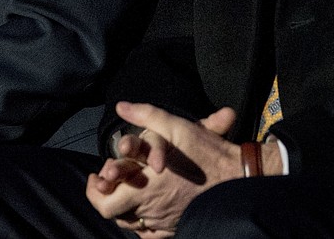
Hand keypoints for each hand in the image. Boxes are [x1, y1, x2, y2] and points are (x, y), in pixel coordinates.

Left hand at [85, 101, 240, 235]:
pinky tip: (143, 209)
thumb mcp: (175, 126)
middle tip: (105, 184)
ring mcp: (165, 220)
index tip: (96, 177)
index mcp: (145, 186)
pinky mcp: (177, 226)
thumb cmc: (207, 153)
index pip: (106, 202)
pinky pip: (151, 233)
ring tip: (122, 191)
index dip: (94, 192)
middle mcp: (153, 208)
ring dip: (123, 209)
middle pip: (115, 216)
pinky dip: (142, 224)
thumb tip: (121, 106)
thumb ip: (145, 115)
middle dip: (104, 200)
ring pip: (132, 224)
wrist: (239, 178)